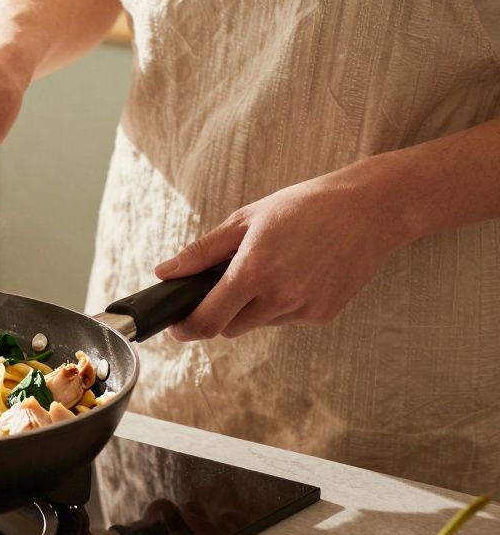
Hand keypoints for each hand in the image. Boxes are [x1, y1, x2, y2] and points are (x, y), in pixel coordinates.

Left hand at [155, 170, 412, 340]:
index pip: (207, 321)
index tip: (176, 325)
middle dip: (220, 312)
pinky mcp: (324, 315)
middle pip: (229, 327)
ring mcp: (304, 310)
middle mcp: (279, 298)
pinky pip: (288, 319)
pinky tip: (299, 273)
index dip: (186, 328)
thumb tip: (164, 273)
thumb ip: (201, 252)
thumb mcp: (245, 220)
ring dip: (253, 307)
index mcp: (253, 272)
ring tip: (273, 267)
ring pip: (259, 323)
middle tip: (227, 283)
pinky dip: (282, 304)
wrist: (370, 209)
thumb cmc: (303, 207)